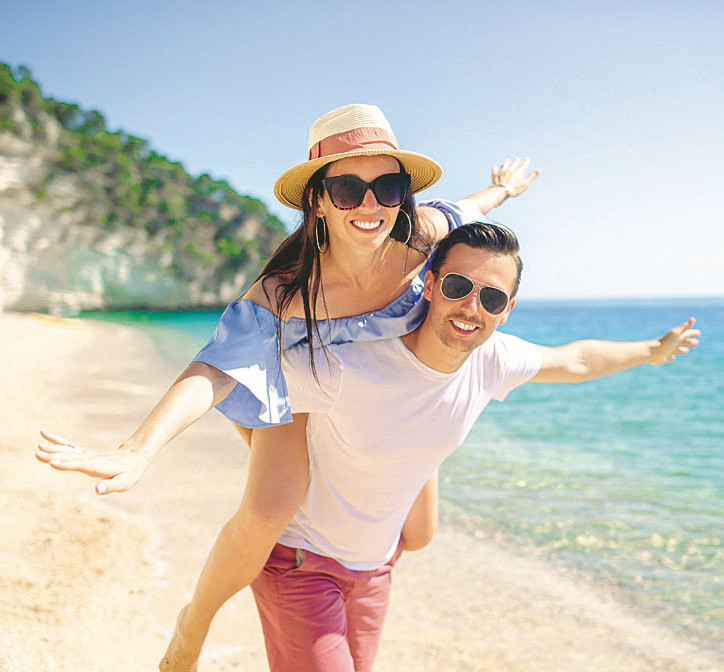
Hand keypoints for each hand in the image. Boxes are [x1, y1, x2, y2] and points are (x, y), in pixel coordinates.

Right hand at [36, 430, 151, 494]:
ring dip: (53, 448)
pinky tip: (44, 434)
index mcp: (99, 467)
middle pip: (70, 457)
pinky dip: (57, 440)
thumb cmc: (129, 473)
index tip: (52, 462)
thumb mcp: (124, 483)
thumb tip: (97, 490)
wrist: (135, 456)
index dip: (67, 464)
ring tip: (38, 446)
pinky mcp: (84, 453)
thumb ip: (110, 486)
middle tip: (38, 453)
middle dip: (54, 455)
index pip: (80, 465)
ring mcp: (87, 454)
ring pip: (68, 450)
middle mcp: (91, 459)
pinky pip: (68, 446)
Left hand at [491, 157, 540, 197]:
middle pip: (514, 163)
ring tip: (508, 160)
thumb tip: (539, 170)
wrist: (501, 192)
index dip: (526, 161)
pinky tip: (494, 167)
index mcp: (518, 171)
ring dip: (506, 162)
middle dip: (516, 161)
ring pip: (504, 164)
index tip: (527, 159)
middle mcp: (510, 169)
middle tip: (517, 159)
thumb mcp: (525, 184)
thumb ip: (532, 177)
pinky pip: (495, 171)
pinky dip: (495, 169)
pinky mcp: (495, 175)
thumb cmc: (514, 189)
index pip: (523, 164)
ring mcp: (502, 172)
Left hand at [651, 318, 700, 364]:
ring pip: (678, 350)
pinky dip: (672, 357)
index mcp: (677, 337)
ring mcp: (669, 350)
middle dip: (690, 342)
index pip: (687, 334)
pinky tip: (673, 358)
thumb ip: (684, 327)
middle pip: (684, 342)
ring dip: (682, 350)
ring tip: (686, 350)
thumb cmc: (665, 342)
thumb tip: (693, 318)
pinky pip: (670, 357)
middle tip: (697, 342)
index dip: (693, 333)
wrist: (652, 352)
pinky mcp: (665, 357)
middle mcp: (673, 343)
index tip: (699, 332)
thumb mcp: (676, 333)